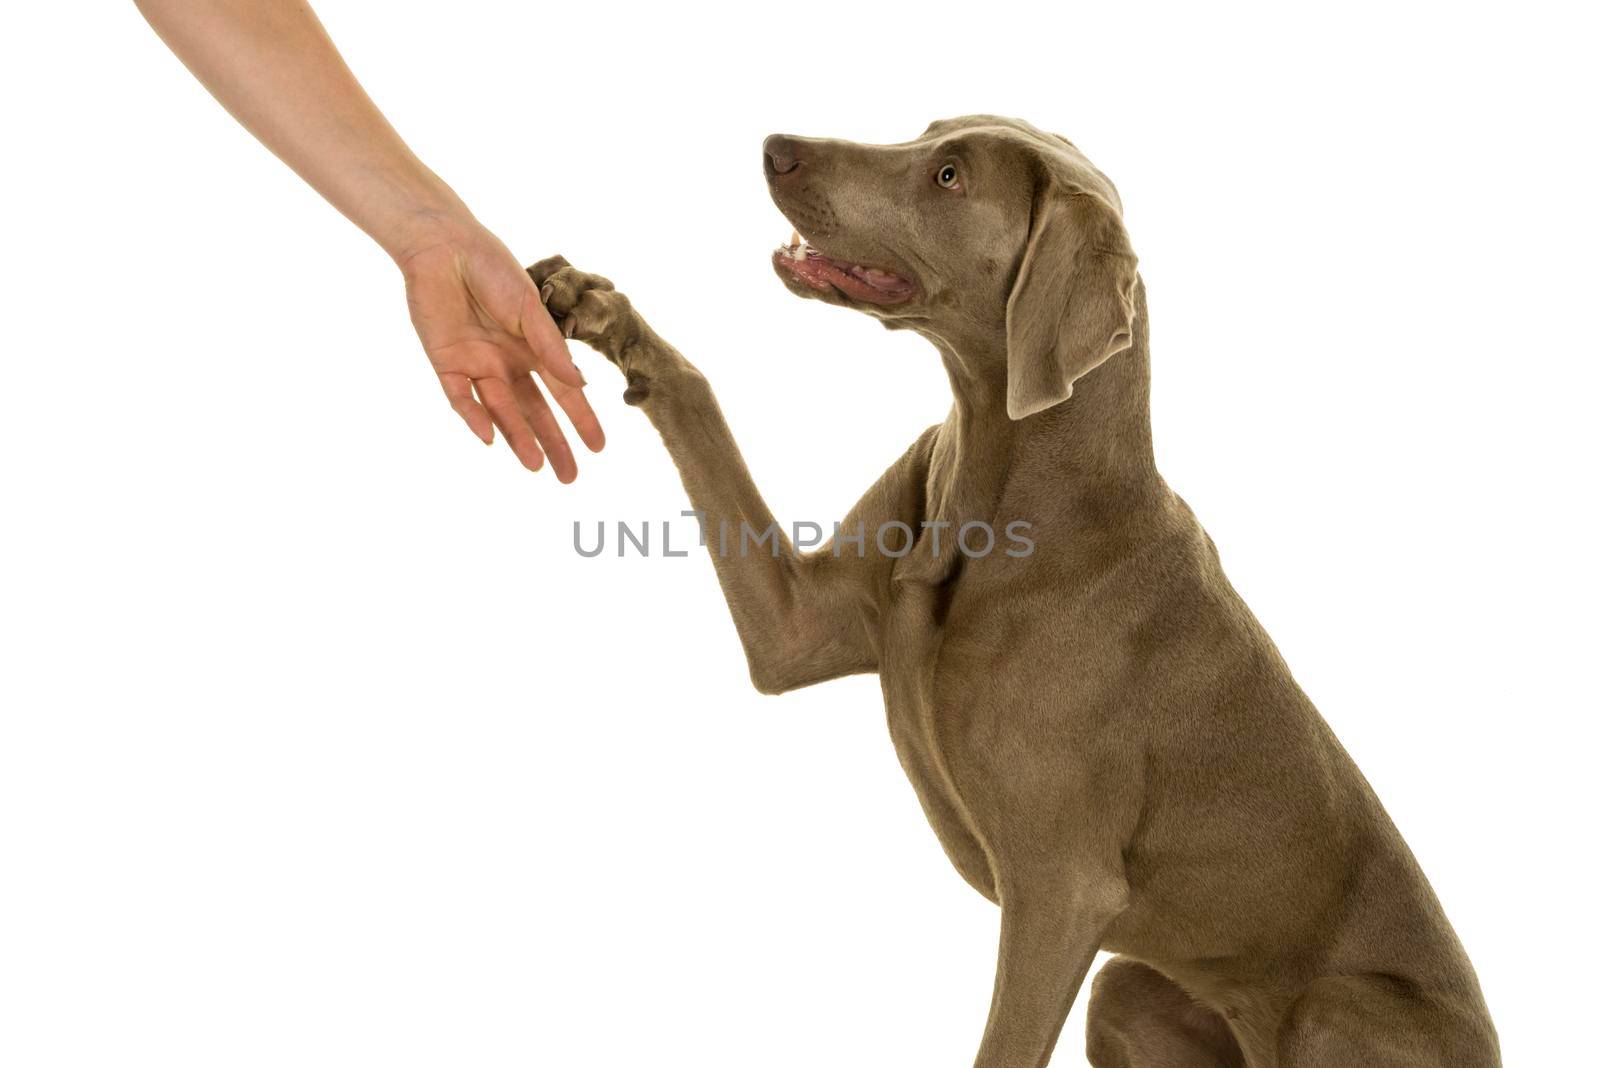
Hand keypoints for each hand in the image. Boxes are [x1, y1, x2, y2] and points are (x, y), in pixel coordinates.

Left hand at [397, 217, 603, 480]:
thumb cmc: (493, 268)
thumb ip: (551, 348)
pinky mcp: (446, 364)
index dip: (581, 419)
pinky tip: (490, 439)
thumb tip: (580, 385)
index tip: (599, 447)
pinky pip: (461, 398)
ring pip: (501, 412)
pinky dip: (475, 418)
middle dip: (552, 443)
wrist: (444, 247)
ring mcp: (478, 365)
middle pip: (534, 412)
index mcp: (534, 347)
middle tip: (569, 477)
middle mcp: (508, 361)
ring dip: (519, 439)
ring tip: (537, 467)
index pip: (563, 392)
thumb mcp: (530, 309)